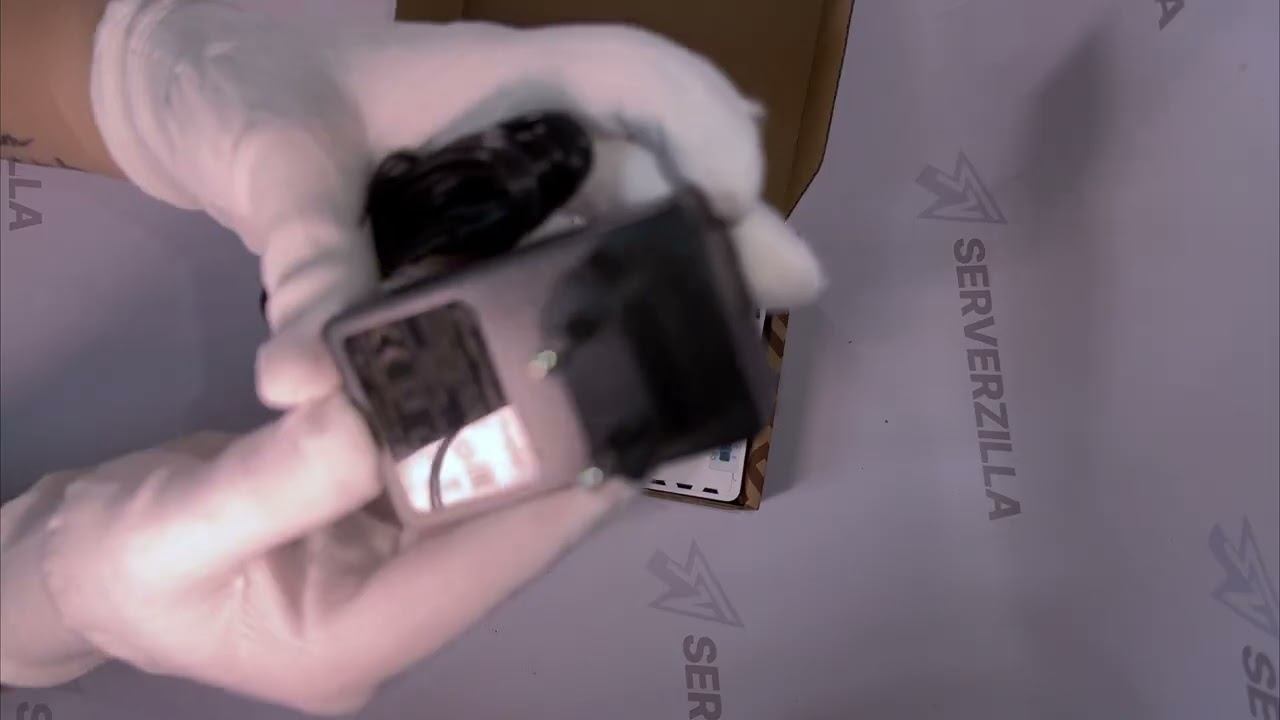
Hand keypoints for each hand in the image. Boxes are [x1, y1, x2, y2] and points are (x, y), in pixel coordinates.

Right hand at [0, 396, 631, 714]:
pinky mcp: (377, 524)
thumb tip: (363, 421)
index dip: (548, 515)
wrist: (85, 556)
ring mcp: (389, 569)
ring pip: (473, 499)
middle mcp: (391, 612)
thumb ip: (271, 484)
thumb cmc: (123, 558)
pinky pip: (435, 471)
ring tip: (574, 364)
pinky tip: (497, 367)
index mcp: (351, 641)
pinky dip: (460, 420)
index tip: (617, 450)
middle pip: (491, 538)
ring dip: (516, 433)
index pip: (473, 576)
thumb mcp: (178, 525)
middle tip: (610, 383)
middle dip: (548, 464)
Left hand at [89, 0, 824, 409]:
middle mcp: (529, 128)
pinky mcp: (497, 235)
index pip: (629, 72)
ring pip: (630, 217)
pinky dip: (621, 301)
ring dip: (690, 270)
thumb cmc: (241, 96)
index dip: (698, 120)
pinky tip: (647, 359)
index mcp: (493, 78)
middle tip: (790, 292)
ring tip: (741, 339)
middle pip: (656, 161)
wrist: (200, 101)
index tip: (735, 191)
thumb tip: (306, 384)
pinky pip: (577, 262)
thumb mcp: (271, 168)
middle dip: (724, 222)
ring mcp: (518, 184)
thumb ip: (302, 262)